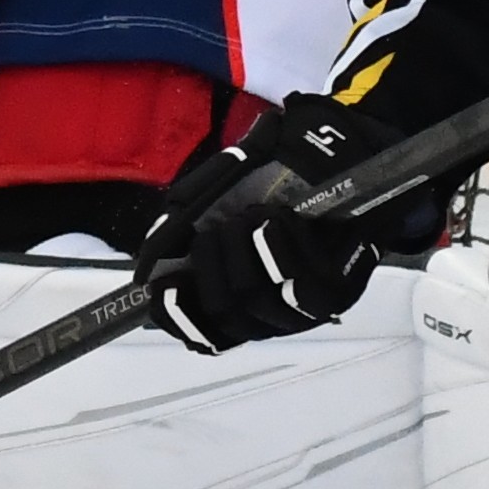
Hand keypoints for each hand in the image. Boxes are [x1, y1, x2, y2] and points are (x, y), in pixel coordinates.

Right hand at [140, 95, 428, 351]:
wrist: (335, 155)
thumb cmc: (274, 178)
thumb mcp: (216, 193)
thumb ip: (181, 227)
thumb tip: (149, 266)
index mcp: (235, 298)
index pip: (203, 332)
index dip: (179, 317)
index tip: (160, 286)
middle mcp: (268, 314)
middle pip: (225, 313)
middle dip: (211, 262)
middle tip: (222, 225)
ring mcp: (304, 308)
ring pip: (257, 299)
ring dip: (245, 249)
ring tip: (255, 214)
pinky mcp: (339, 292)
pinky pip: (299, 285)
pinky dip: (280, 246)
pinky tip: (281, 218)